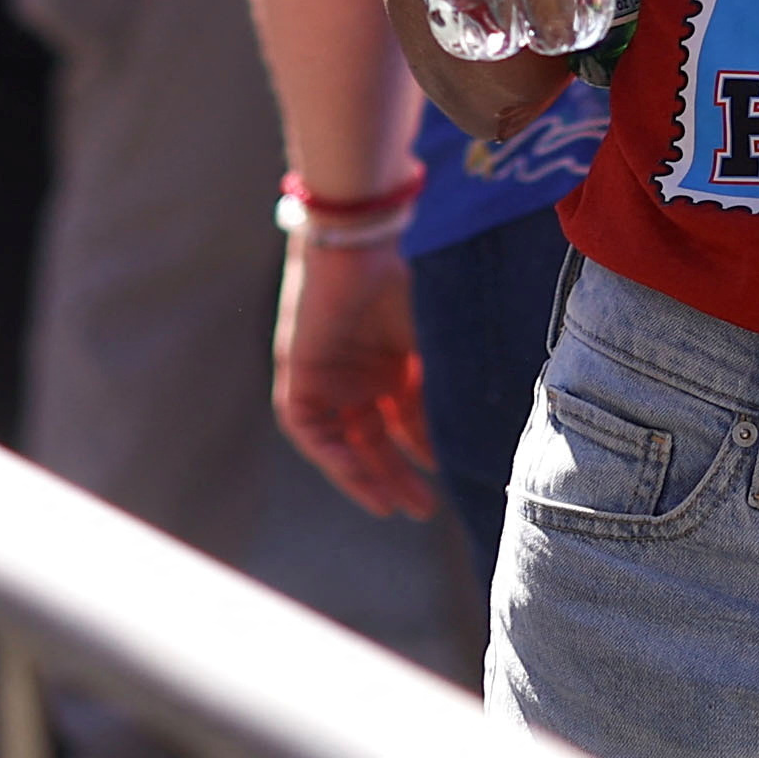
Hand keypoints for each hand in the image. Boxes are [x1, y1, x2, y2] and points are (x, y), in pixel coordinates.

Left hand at [273, 231, 436, 518]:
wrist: (356, 247)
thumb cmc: (397, 286)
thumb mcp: (423, 350)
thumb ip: (432, 393)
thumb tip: (461, 438)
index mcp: (389, 362)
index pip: (403, 420)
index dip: (421, 449)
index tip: (443, 475)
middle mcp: (358, 375)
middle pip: (374, 438)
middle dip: (395, 475)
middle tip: (423, 509)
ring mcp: (327, 378)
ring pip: (343, 442)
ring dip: (364, 476)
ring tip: (391, 506)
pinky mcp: (298, 377)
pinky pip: (310, 431)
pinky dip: (332, 455)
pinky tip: (356, 474)